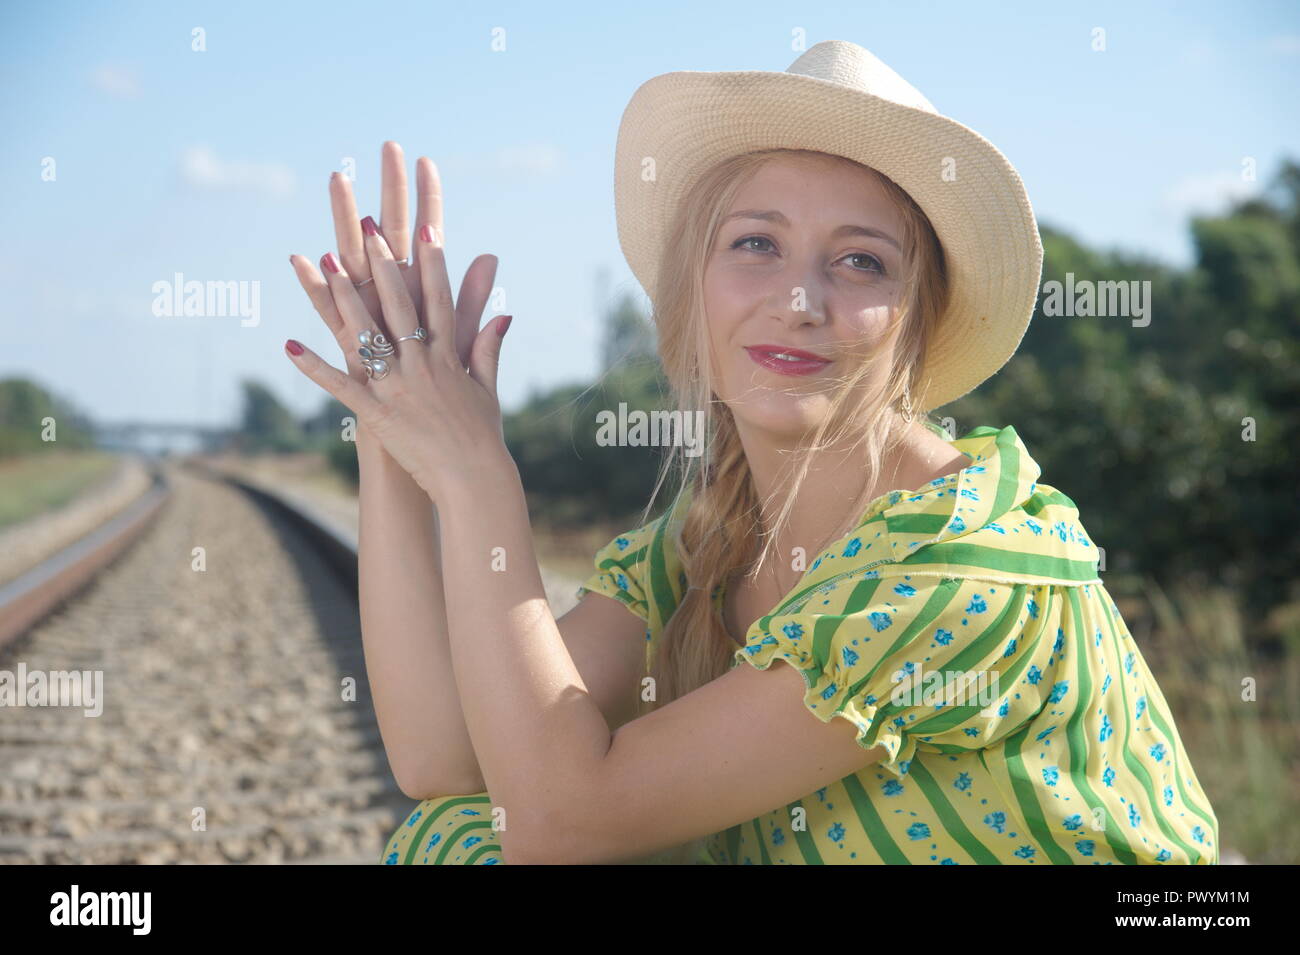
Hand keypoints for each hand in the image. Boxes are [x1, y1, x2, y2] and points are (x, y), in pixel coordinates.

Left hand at [284, 154, 514, 499]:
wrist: (473, 479)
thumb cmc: (483, 436)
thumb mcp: (487, 388)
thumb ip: (488, 346)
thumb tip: (503, 313)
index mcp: (450, 358)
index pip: (441, 300)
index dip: (433, 263)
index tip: (427, 229)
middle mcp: (423, 366)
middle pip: (400, 307)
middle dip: (384, 266)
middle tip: (368, 230)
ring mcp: (398, 388)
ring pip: (368, 336)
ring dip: (345, 299)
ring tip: (327, 264)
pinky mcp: (376, 414)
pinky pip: (340, 386)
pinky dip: (314, 367)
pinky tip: (289, 345)